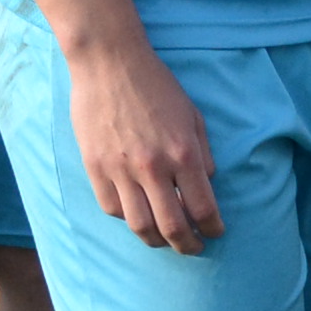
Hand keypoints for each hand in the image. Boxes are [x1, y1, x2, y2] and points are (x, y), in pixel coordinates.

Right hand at [67, 37, 222, 250]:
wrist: (109, 62)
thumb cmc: (156, 85)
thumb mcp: (193, 115)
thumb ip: (203, 153)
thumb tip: (207, 184)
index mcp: (183, 153)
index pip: (203, 208)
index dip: (213, 229)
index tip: (215, 233)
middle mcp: (152, 166)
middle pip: (172, 227)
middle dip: (188, 246)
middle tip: (194, 249)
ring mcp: (120, 169)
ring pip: (139, 225)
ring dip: (156, 240)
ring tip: (165, 240)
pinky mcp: (94, 166)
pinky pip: (112, 207)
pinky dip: (127, 217)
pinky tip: (137, 213)